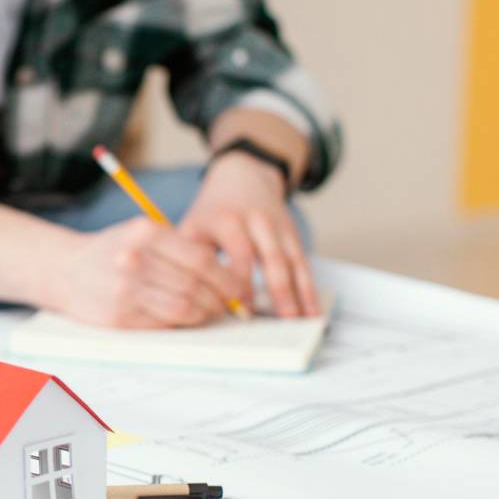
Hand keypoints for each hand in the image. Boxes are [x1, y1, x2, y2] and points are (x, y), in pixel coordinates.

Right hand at [49, 217, 244, 328]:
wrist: (66, 270)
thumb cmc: (113, 251)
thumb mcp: (142, 234)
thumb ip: (179, 249)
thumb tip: (226, 277)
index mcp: (144, 233)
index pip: (201, 259)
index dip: (225, 277)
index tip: (235, 287)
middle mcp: (134, 260)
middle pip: (196, 285)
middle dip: (219, 299)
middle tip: (227, 304)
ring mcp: (125, 291)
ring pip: (184, 308)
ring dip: (204, 314)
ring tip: (209, 311)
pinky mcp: (119, 317)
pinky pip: (164, 323)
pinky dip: (182, 322)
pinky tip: (185, 317)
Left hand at [179, 152, 319, 317]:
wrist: (242, 176)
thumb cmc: (211, 211)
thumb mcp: (192, 227)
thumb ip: (189, 259)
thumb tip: (187, 297)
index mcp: (228, 220)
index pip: (240, 254)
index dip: (242, 283)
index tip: (241, 310)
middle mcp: (257, 221)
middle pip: (273, 258)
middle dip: (279, 291)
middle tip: (282, 321)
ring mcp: (278, 227)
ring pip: (293, 262)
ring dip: (301, 292)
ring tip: (303, 320)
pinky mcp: (292, 234)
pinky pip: (303, 262)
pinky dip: (309, 287)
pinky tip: (311, 308)